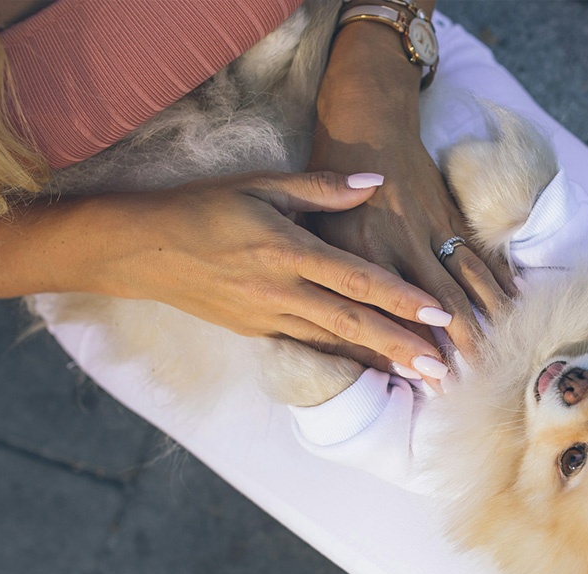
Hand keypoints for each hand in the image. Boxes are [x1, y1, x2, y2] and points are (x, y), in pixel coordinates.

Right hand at [98, 170, 452, 376]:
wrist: (143, 250)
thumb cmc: (203, 208)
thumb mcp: (260, 185)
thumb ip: (320, 188)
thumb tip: (374, 181)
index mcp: (288, 250)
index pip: (357, 280)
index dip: (401, 299)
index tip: (440, 316)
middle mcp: (282, 291)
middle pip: (354, 324)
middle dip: (403, 347)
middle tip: (444, 371)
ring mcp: (268, 317)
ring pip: (335, 343)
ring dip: (381, 361)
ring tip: (420, 378)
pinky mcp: (257, 331)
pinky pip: (310, 346)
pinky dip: (345, 359)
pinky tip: (372, 369)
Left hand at [306, 18, 516, 357]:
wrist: (365, 124)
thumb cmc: (331, 186)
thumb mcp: (317, 228)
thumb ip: (332, 279)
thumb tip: (347, 338)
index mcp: (361, 253)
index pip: (390, 312)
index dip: (412, 351)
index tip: (428, 386)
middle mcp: (400, 244)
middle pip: (439, 306)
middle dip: (461, 349)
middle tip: (476, 384)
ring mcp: (431, 229)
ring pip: (467, 283)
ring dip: (488, 321)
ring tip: (506, 355)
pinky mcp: (450, 216)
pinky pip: (480, 254)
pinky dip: (499, 282)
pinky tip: (516, 306)